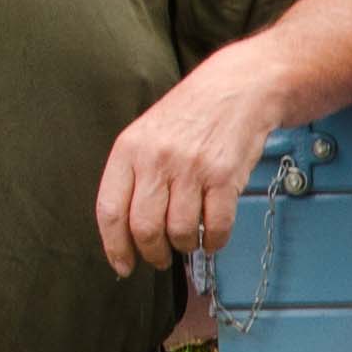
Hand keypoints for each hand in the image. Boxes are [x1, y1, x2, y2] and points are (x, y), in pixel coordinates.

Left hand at [97, 42, 287, 275]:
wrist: (240, 87)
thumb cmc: (192, 114)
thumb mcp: (149, 134)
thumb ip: (135, 175)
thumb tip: (127, 231)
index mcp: (129, 149)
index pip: (111, 210)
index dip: (115, 246)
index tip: (123, 264)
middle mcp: (157, 159)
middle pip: (145, 229)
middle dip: (153, 253)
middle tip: (161, 258)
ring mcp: (192, 167)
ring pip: (181, 232)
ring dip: (186, 246)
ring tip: (190, 240)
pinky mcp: (225, 176)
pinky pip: (216, 227)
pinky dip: (215, 241)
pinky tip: (214, 236)